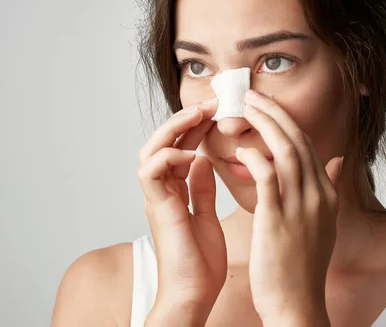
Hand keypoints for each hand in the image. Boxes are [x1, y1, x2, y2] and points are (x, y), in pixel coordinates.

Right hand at [137, 98, 226, 323]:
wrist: (195, 293)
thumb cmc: (202, 260)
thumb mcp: (207, 213)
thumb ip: (201, 187)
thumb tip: (203, 160)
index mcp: (176, 189)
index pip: (183, 145)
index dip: (199, 126)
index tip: (222, 111)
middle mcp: (163, 189)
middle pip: (164, 141)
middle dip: (187, 119)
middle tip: (212, 104)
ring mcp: (157, 197)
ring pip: (150, 149)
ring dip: (173, 128)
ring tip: (199, 116)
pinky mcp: (156, 207)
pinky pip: (150, 170)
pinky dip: (168, 155)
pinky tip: (191, 153)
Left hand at [235, 89, 343, 324]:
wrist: (297, 303)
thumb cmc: (302, 264)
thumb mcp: (324, 223)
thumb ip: (330, 188)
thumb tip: (337, 161)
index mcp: (327, 194)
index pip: (309, 146)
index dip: (288, 122)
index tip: (270, 107)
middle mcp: (318, 195)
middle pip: (297, 141)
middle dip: (275, 114)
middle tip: (253, 96)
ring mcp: (300, 206)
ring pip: (285, 152)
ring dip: (265, 125)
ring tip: (246, 109)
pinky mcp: (278, 219)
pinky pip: (267, 177)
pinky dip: (255, 158)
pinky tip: (241, 150)